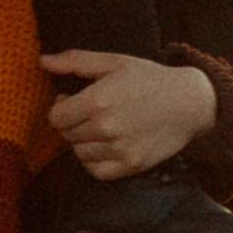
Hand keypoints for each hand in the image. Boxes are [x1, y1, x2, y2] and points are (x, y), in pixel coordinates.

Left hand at [41, 49, 217, 180]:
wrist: (190, 102)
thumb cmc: (150, 79)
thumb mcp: (113, 62)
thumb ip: (75, 61)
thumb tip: (42, 61)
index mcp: (98, 99)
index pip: (56, 118)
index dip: (60, 108)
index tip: (73, 101)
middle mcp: (107, 127)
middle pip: (67, 135)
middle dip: (73, 123)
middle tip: (91, 112)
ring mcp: (120, 149)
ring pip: (79, 153)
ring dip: (84, 141)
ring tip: (102, 126)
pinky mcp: (131, 165)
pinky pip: (96, 171)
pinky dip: (95, 161)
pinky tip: (107, 145)